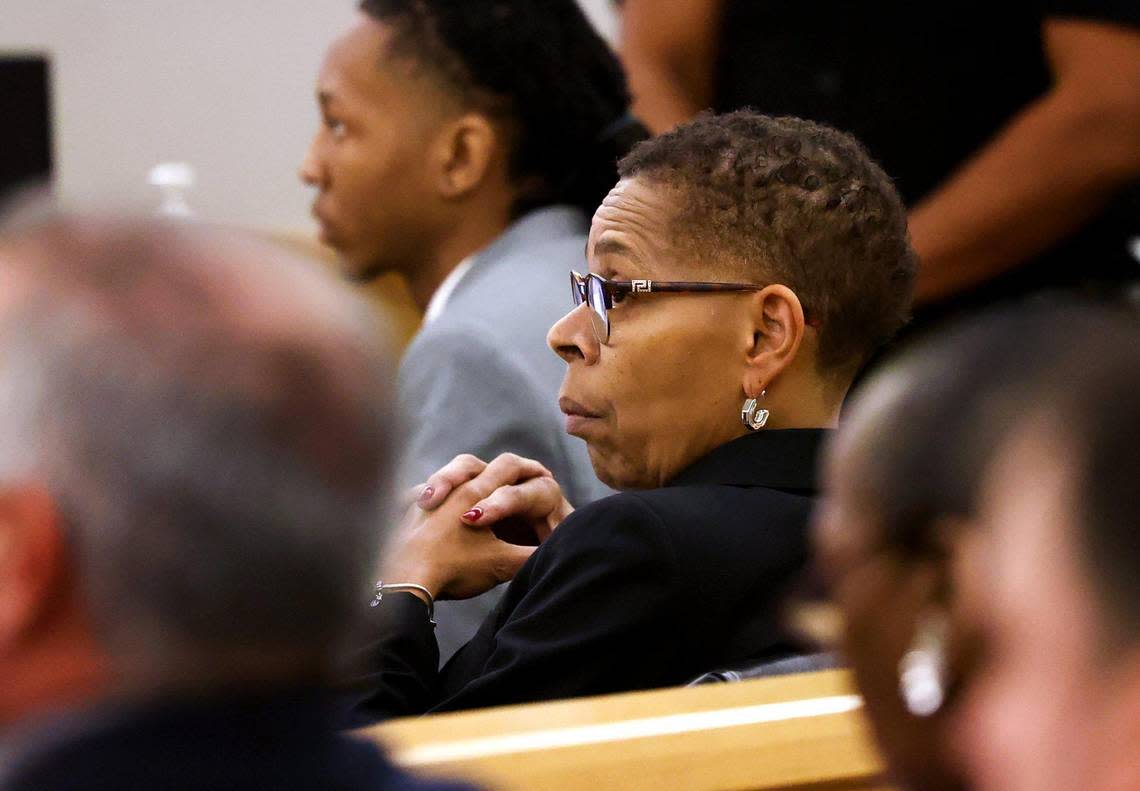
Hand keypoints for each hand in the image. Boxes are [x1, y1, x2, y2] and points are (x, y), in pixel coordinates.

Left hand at [383, 454, 573, 600]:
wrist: (406, 583)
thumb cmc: (455, 568)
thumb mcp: (501, 565)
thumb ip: (530, 556)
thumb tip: (554, 554)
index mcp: (476, 494)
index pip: (507, 467)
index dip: (528, 468)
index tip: (540, 473)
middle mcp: (449, 490)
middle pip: (470, 464)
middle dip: (489, 469)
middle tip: (501, 476)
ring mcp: (423, 502)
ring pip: (439, 478)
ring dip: (451, 480)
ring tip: (460, 491)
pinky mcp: (403, 516)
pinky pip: (409, 498)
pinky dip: (418, 500)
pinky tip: (418, 510)